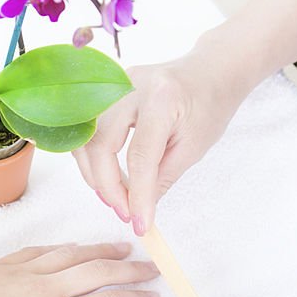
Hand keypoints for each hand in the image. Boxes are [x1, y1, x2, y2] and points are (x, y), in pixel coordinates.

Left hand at [0, 242, 160, 296]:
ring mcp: (25, 272)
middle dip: (129, 269)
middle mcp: (46, 289)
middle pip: (99, 272)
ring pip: (74, 254)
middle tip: (151, 269)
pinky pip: (45, 250)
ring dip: (102, 252)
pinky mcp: (4, 264)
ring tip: (123, 251)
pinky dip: (67, 247)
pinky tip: (75, 249)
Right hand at [72, 54, 241, 234]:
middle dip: (108, 186)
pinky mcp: (106, 91)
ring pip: (87, 138)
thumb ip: (162, 178)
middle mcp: (131, 86)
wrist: (210, 72)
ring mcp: (114, 85)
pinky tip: (106, 176)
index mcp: (162, 99)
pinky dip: (92, 158)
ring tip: (114, 198)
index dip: (137, 195)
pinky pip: (88, 129)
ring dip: (94, 174)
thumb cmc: (208, 107)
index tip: (139, 223)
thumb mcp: (193, 147)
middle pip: (102, 144)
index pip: (140, 156)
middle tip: (124, 212)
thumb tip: (139, 210)